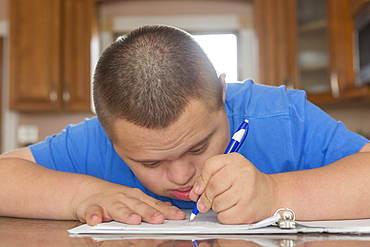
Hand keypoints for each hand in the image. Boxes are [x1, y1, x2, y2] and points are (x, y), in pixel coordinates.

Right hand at [71, 178, 185, 225]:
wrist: (87, 192)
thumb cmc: (115, 199)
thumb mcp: (134, 200)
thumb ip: (150, 205)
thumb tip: (170, 208)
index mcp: (136, 198)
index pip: (154, 204)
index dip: (167, 211)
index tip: (179, 217)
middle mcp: (124, 199)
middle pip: (138, 206)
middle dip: (149, 213)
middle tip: (159, 220)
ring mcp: (108, 203)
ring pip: (118, 209)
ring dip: (126, 214)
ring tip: (134, 220)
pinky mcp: (91, 207)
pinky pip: (92, 212)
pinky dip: (94, 216)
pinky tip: (96, 221)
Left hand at [189, 153, 277, 223]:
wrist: (270, 194)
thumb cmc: (246, 182)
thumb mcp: (229, 170)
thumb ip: (209, 177)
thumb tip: (195, 193)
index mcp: (235, 160)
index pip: (209, 166)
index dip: (202, 180)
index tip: (201, 188)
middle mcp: (242, 172)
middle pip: (212, 187)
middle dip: (206, 197)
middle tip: (208, 201)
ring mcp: (246, 191)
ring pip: (217, 203)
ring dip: (216, 207)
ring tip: (226, 203)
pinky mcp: (247, 210)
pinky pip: (224, 217)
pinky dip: (224, 216)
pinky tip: (232, 210)